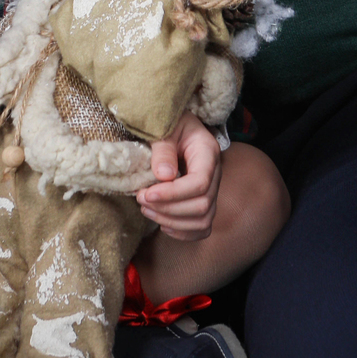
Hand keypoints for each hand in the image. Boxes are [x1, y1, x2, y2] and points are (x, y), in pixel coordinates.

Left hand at [135, 113, 221, 241]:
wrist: (178, 126)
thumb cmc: (171, 124)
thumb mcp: (165, 128)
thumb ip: (163, 149)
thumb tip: (163, 176)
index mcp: (208, 152)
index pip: (199, 183)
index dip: (173, 194)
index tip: (147, 193)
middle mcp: (215, 174)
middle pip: (202, 205)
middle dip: (169, 209)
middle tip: (141, 199)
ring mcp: (212, 190)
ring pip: (203, 220)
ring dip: (172, 222)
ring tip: (146, 210)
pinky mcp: (204, 202)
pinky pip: (202, 227)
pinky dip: (183, 232)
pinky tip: (163, 224)